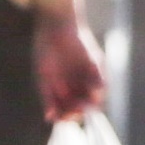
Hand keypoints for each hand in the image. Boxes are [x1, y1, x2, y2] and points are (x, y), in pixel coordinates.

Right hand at [31, 4, 108, 122]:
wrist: (55, 24)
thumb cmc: (45, 49)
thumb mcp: (43, 76)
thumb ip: (47, 96)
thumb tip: (49, 118)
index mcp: (62, 88)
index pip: (67, 109)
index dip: (66, 117)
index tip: (62, 119)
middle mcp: (76, 85)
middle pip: (82, 106)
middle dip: (78, 112)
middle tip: (74, 113)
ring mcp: (87, 76)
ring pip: (93, 97)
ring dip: (90, 104)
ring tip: (83, 105)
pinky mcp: (96, 66)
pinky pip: (100, 81)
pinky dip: (98, 88)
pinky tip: (92, 92)